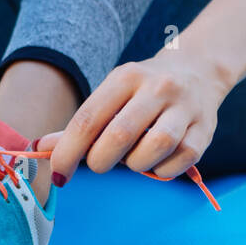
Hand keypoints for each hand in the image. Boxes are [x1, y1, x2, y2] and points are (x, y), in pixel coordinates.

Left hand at [38, 50, 232, 182]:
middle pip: (119, 136)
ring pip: (152, 150)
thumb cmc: (142, 90)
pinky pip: (177, 163)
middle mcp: (157, 88)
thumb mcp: (111, 95)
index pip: (89, 119)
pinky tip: (157, 161)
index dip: (68, 152)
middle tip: (99, 163)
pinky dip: (160, 171)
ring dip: (134, 165)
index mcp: (126, 77)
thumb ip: (81, 124)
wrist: (198, 70)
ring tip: (132, 158)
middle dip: (100, 161)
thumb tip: (42, 149)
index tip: (58, 174)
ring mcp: (184, 108)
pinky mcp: (204, 131)